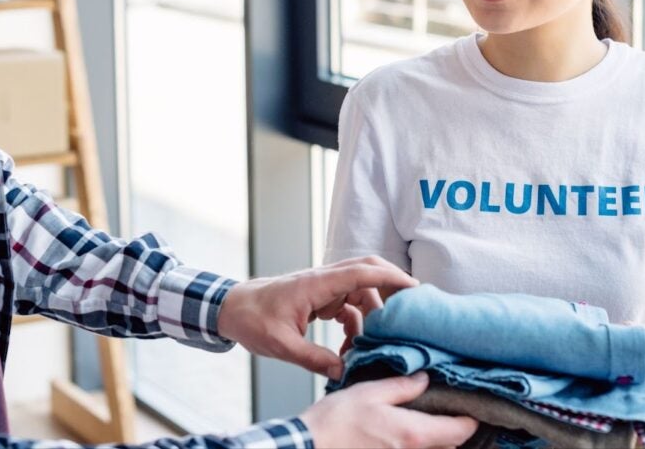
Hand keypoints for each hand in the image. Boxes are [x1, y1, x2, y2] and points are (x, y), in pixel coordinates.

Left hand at [218, 256, 416, 379]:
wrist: (231, 308)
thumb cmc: (252, 319)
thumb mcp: (281, 345)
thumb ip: (313, 359)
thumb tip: (342, 371)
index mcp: (316, 284)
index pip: (361, 272)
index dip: (390, 277)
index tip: (414, 287)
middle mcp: (323, 280)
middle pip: (367, 273)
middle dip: (390, 288)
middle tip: (408, 312)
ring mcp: (322, 288)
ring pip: (359, 292)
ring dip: (369, 317)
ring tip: (367, 346)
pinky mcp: (319, 298)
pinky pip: (347, 306)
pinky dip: (354, 324)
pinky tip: (349, 348)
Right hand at [299, 372, 477, 448]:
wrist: (310, 447)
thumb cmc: (335, 422)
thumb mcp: (369, 392)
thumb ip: (401, 386)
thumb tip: (424, 379)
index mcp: (413, 433)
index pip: (460, 432)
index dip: (471, 420)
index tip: (472, 408)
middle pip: (451, 447)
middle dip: (455, 431)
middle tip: (453, 411)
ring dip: (439, 441)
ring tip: (433, 421)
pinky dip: (419, 446)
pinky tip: (409, 434)